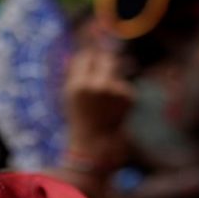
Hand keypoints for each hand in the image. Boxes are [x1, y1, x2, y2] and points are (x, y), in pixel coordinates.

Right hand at [63, 48, 134, 171]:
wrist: (96, 145)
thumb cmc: (80, 120)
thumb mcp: (70, 97)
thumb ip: (77, 74)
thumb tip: (86, 52)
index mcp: (76, 86)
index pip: (85, 57)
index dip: (89, 58)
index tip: (91, 59)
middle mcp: (95, 85)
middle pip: (106, 58)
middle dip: (106, 61)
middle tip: (104, 70)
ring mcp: (114, 90)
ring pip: (117, 73)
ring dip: (113, 81)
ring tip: (106, 102)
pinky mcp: (129, 96)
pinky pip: (125, 86)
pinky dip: (121, 94)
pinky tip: (114, 109)